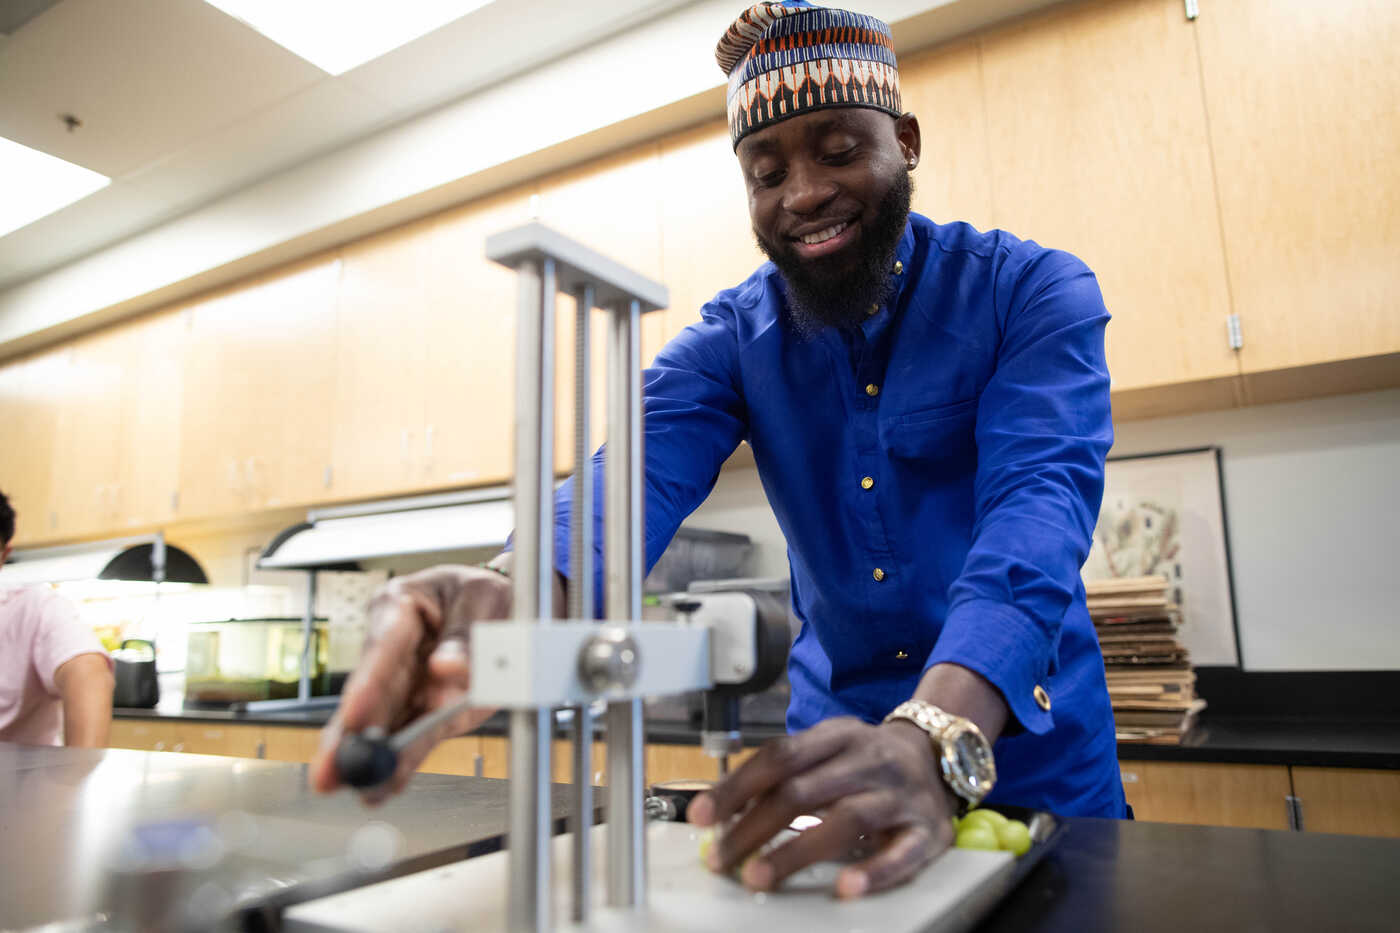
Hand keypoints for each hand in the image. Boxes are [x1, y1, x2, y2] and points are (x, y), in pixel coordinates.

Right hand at [310, 565, 508, 801]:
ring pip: (383, 724)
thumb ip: (466, 636)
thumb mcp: (484, 599)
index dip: (368, 684)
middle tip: (332, 769)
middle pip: (370, 694)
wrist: (508, 606)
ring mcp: (407, 682)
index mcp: (400, 605)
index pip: (382, 646)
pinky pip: (414, 737)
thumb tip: (446, 668)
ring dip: (372, 758)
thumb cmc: (486, 593)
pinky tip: (387, 785)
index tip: (356, 714)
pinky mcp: (426, 709)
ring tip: (362, 787)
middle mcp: (394, 649)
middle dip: (350, 735)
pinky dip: (404, 762)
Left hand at [688, 716, 957, 897]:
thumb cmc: (866, 761)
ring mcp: (899, 795)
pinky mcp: (928, 830)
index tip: (702, 815)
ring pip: (845, 820)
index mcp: (837, 736)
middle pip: (803, 791)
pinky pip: (902, 854)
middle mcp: (868, 760)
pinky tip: (846, 888)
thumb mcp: (827, 750)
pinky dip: (874, 872)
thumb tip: (721, 812)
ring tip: (759, 876)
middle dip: (754, 828)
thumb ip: (782, 775)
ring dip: (796, 852)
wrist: (940, 755)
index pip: (778, 756)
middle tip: (722, 858)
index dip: (736, 786)